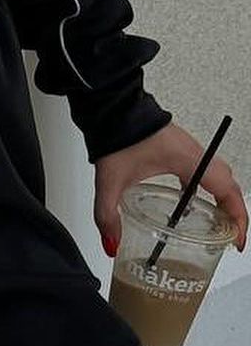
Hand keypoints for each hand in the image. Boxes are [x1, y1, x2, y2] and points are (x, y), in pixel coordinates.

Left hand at [94, 121, 246, 256]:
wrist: (109, 102)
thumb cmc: (115, 131)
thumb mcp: (110, 179)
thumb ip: (107, 215)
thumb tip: (112, 243)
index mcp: (186, 159)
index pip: (226, 190)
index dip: (238, 217)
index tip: (236, 239)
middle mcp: (192, 151)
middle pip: (227, 183)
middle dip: (233, 211)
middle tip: (229, 235)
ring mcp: (185, 146)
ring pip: (216, 174)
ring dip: (220, 198)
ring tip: (213, 223)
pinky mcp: (176, 145)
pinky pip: (201, 167)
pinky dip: (202, 186)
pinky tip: (186, 200)